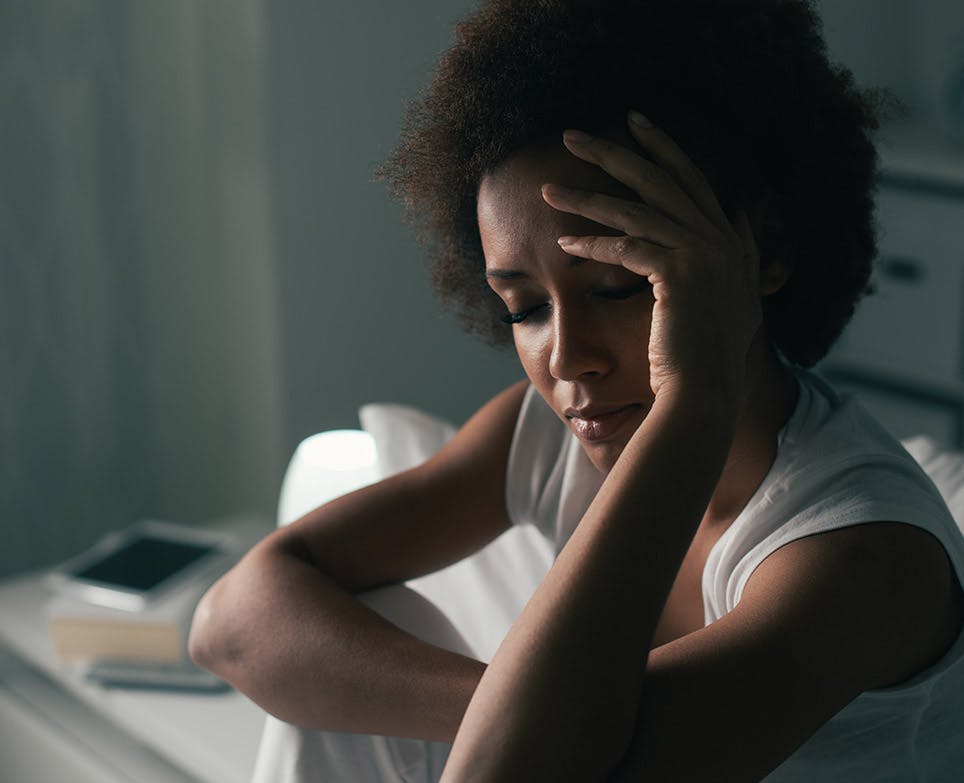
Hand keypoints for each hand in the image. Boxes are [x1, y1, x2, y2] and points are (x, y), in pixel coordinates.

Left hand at [540, 113, 761, 403]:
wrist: (707, 393)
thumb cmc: (705, 358)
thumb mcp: (727, 302)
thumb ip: (732, 258)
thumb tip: (729, 220)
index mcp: (731, 243)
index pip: (693, 180)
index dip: (663, 148)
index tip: (634, 123)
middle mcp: (722, 240)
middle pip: (660, 179)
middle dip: (613, 151)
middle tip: (573, 134)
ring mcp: (704, 254)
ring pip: (634, 211)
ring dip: (585, 199)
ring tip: (548, 191)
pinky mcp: (679, 275)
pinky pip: (625, 248)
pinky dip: (592, 246)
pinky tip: (563, 244)